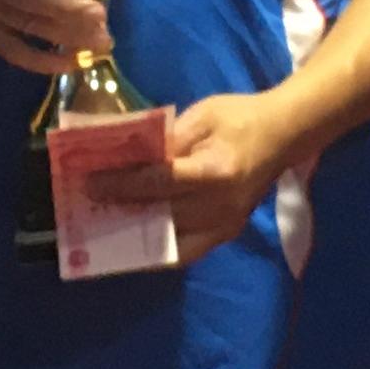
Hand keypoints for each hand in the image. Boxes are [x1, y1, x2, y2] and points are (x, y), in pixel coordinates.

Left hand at [83, 90, 292, 264]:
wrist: (284, 135)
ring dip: (133, 235)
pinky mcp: (226, 233)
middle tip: (84, 205)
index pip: (159, 182)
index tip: (89, 182)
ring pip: (169, 241)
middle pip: (160, 214)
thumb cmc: (241, 118)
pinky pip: (185, 252)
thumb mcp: (202, 116)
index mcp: (216, 171)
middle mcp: (221, 206)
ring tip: (101, 226)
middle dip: (120, 209)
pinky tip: (132, 243)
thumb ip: (166, 140)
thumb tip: (128, 158)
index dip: (121, 183)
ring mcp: (226, 225)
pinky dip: (158, 251)